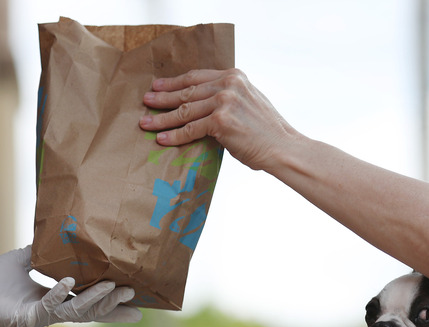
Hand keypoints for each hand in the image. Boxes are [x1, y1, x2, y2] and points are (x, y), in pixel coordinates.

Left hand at [0, 246, 141, 326]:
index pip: (88, 303)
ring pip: (77, 311)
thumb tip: (59, 233)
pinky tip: (71, 282)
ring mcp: (42, 316)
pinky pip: (50, 305)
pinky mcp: (29, 318)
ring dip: (96, 299)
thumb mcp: (23, 259)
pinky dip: (61, 293)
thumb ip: (42, 251)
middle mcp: (52, 311)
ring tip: (113, 286)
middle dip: (113, 305)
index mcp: (55, 300)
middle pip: (91, 311)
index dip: (111, 303)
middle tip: (134, 295)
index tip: (134, 299)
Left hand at [139, 69, 301, 170]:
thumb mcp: (249, 102)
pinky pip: (190, 129)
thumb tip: (203, 104)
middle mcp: (228, 84)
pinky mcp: (220, 120)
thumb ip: (229, 97)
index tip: (158, 85)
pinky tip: (161, 139)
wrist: (282, 147)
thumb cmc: (266, 132)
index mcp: (234, 76)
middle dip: (163, 97)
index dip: (174, 82)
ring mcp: (224, 101)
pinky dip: (174, 135)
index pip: (197, 77)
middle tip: (146, 101)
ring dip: (162, 118)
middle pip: (187, 91)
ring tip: (146, 122)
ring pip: (184, 110)